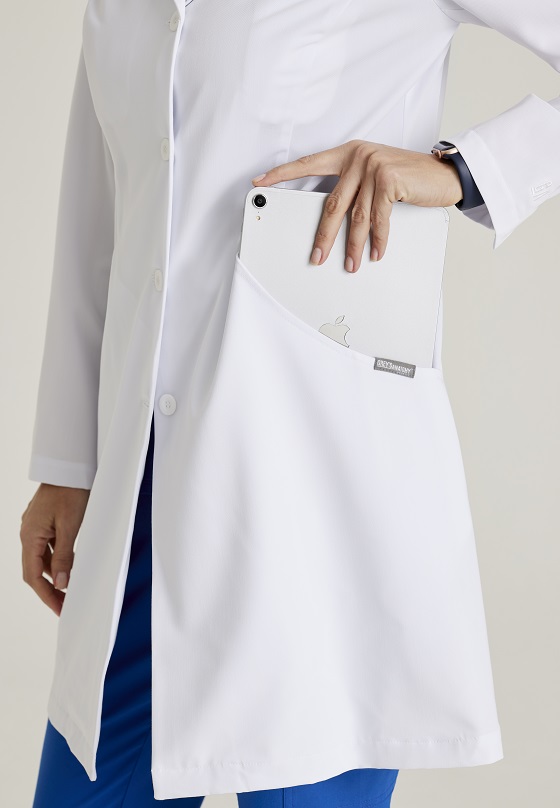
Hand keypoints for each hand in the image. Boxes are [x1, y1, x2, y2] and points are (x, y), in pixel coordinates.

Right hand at [20, 483, 90, 615]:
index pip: (33, 576)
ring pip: (41, 559)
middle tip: (66, 605)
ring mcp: (35, 527)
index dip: (46, 595)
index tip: (60, 609)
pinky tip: (70, 566)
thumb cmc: (71, 492)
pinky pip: (48, 547)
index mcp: (29, 536)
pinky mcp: (44, 522)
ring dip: (54, 575)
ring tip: (70, 589)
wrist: (70, 467)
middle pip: (35, 570)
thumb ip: (64, 556)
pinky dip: (57, 560)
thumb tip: (60, 583)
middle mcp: (28, 533)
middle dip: (50, 589)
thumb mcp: (71, 526)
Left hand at [251, 139, 462, 272]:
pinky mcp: (389, 180)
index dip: (282, 174)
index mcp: (348, 153)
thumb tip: (333, 219)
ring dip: (353, 246)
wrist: (443, 173)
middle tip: (316, 257)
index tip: (259, 182)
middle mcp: (358, 157)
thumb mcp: (376, 175)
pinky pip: (378, 219)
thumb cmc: (409, 177)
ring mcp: (373, 166)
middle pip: (332, 203)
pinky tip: (376, 253)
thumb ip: (354, 188)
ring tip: (351, 264)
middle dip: (324, 235)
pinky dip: (378, 240)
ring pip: (356, 217)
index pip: (308, 164)